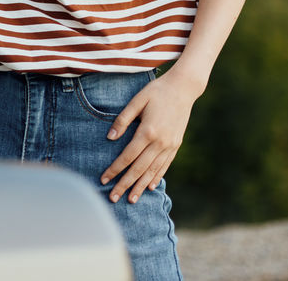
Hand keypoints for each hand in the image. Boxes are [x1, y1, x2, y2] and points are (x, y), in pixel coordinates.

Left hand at [100, 72, 200, 203]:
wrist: (183, 88)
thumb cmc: (156, 91)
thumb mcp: (136, 101)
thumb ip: (122, 120)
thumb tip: (110, 138)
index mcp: (147, 131)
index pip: (127, 156)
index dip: (115, 170)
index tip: (103, 179)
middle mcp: (160, 142)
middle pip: (139, 169)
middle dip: (125, 184)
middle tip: (113, 198)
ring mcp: (170, 145)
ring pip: (153, 171)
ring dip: (140, 186)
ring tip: (131, 199)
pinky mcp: (176, 145)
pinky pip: (165, 165)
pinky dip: (156, 177)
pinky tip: (149, 186)